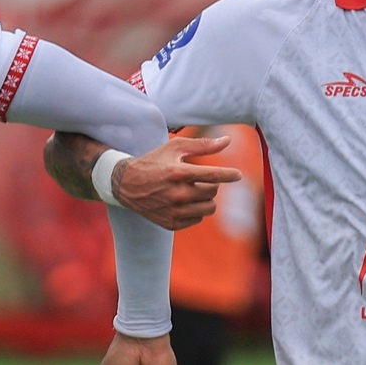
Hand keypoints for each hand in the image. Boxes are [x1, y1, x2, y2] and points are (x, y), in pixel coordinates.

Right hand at [111, 133, 243, 230]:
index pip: (213, 176)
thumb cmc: (154, 162)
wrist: (127, 185)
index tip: (238, 175)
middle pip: (212, 192)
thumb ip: (202, 145)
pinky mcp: (171, 223)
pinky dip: (196, 210)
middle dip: (210, 184)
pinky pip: (197, 218)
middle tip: (199, 180)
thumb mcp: (174, 147)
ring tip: (195, 191)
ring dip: (206, 199)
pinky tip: (185, 202)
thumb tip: (227, 141)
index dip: (229, 175)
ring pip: (209, 208)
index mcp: (179, 173)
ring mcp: (174, 211)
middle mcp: (177, 194)